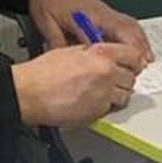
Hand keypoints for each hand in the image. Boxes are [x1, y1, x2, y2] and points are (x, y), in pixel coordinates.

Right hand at [10, 42, 145, 126]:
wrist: (28, 93)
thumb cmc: (42, 73)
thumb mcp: (70, 50)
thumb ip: (93, 52)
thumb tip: (104, 56)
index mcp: (101, 54)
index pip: (133, 56)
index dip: (133, 62)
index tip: (133, 65)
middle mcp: (106, 73)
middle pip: (131, 78)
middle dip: (123, 80)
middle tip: (113, 81)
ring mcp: (103, 94)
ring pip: (125, 96)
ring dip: (117, 95)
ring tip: (102, 93)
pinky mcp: (97, 112)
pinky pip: (110, 109)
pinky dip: (104, 107)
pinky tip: (91, 102)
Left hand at [28, 0, 153, 63]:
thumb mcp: (46, 22)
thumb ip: (56, 43)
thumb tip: (64, 63)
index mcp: (86, 15)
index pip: (106, 38)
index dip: (115, 55)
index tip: (120, 68)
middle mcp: (102, 13)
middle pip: (127, 31)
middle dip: (135, 50)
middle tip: (139, 68)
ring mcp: (108, 12)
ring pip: (132, 27)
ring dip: (141, 44)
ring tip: (146, 62)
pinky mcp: (109, 14)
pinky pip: (130, 25)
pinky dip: (139, 37)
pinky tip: (142, 47)